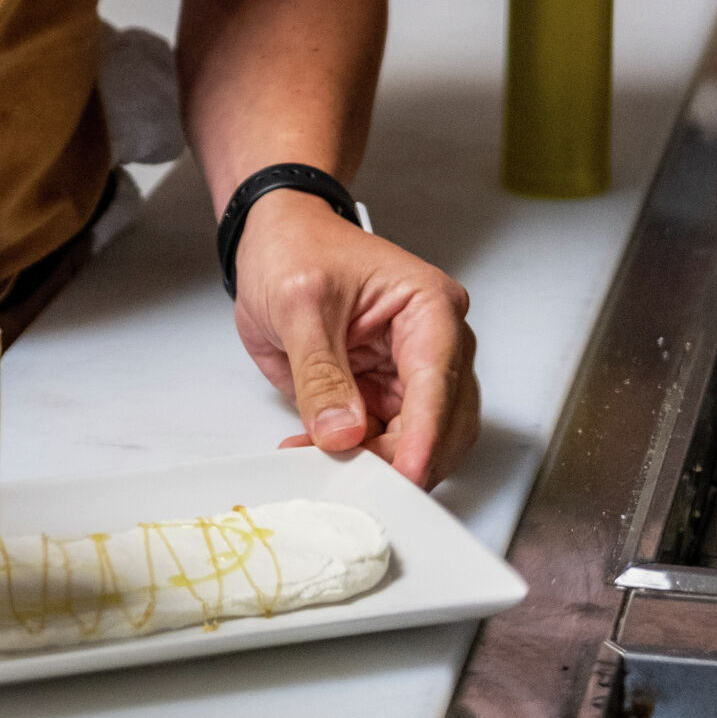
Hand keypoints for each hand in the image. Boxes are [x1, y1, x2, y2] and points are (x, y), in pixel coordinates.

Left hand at [230, 188, 478, 488]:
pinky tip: (317, 450)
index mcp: (429, 305)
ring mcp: (412, 372)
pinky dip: (359, 457)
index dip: (425, 434)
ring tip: (323, 459)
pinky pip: (386, 442)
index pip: (437, 380)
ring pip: (420, 442)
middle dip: (401, 457)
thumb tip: (342, 430)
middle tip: (354, 477)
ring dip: (378, 462)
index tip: (406, 474)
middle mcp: (434, 342)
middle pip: (441, 423)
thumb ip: (320, 371)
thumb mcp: (298, 302)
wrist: (275, 240)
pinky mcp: (387, 394)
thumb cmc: (296, 247)